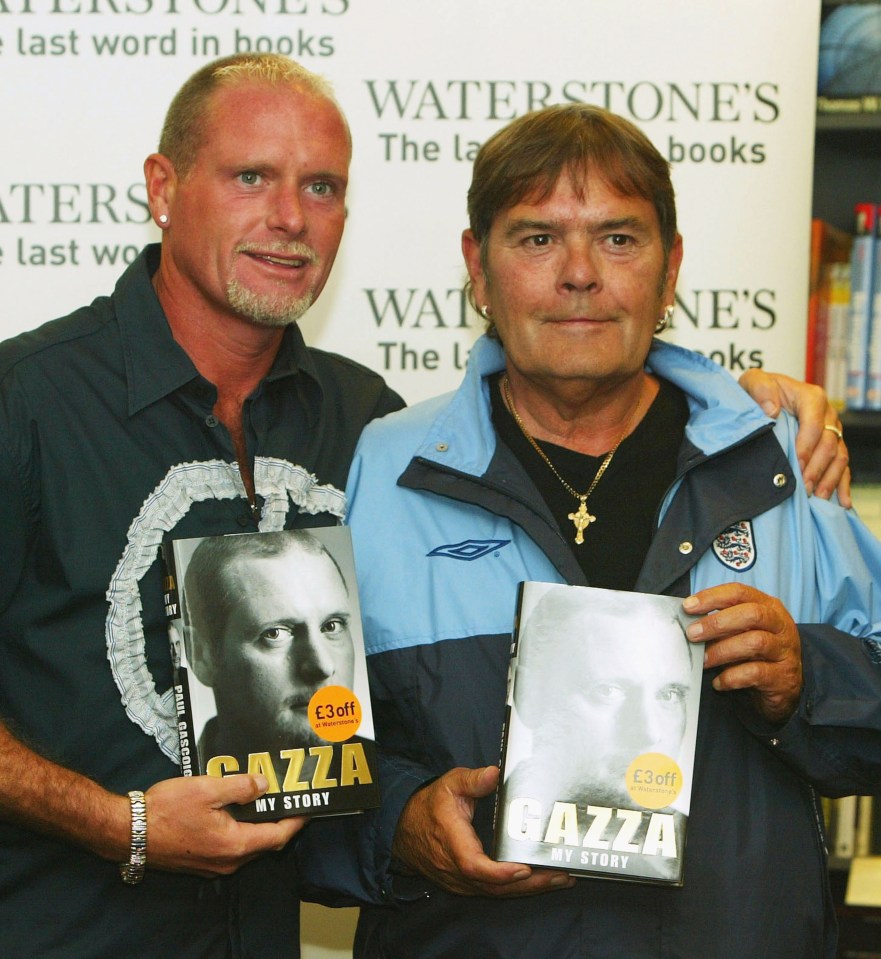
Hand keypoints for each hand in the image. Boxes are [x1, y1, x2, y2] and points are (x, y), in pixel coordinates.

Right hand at [143, 774, 305, 877]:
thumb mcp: (207, 789)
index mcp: (234, 845)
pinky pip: (230, 847)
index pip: (278, 837)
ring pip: (247, 846)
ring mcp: (213, 865)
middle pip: (265, 843)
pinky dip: (240, 830)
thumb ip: (240, 787)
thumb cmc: (165, 811)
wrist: (129, 831)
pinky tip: (234, 810)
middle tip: (286, 798)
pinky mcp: (200, 861)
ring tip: (262, 799)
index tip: (308, 807)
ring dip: (257, 825)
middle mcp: (227, 862)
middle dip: (278, 821)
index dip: (296, 821)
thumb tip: (264, 785)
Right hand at [392, 765, 573, 896]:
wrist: (404, 831)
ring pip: (498, 893)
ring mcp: (462, 881)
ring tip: (561, 879)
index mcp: (452, 842)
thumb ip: (472, 780)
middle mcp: (456, 869)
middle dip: (530, 884)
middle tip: (561, 875)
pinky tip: (541, 882)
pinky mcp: (467, 886)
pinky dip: (519, 889)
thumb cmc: (431, 806)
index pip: (475, 865)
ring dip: (530, 889)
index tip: (525, 868)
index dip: (500, 872)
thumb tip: (494, 773)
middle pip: (495, 886)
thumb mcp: (449, 785)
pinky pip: (495, 892)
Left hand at [683, 584, 802, 723]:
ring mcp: (785, 650)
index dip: (712, 597)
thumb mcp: (743, 631)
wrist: (784, 687)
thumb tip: (688, 621)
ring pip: (755, 642)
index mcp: (768, 606)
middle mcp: (780, 624)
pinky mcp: (783, 676)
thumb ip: (722, 622)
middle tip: (692, 634)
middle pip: (751, 614)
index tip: (688, 606)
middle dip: (717, 623)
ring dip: (722, 651)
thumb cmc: (757, 652)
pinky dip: (732, 677)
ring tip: (703, 661)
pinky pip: (755, 673)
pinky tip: (718, 682)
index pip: (740, 592)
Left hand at [738, 369, 850, 506]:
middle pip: (829, 444)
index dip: (807, 446)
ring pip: (839, 457)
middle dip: (817, 467)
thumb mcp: (753, 381)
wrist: (761, 397)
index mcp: (811, 398)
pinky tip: (841, 502)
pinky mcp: (831, 445)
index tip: (797, 464)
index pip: (815, 424)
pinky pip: (842, 466)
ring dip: (829, 479)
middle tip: (803, 487)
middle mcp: (827, 414)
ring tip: (817, 497)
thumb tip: (772, 410)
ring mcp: (832, 431)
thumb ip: (761, 389)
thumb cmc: (758, 390)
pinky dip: (842, 484)